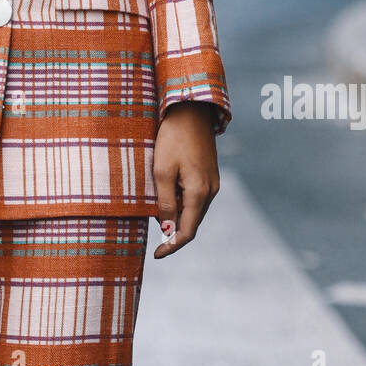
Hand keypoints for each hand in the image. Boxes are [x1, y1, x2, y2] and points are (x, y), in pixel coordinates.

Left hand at [152, 101, 219, 258]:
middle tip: (154, 241)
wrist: (190, 110)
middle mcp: (211, 191)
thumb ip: (165, 203)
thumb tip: (168, 232)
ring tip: (156, 216)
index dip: (172, 246)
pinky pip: (196, 198)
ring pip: (194, 211)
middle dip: (174, 234)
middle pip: (192, 224)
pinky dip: (182, 204)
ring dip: (177, 218)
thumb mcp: (162, 171)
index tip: (157, 255)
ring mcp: (212, 183)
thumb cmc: (173, 138)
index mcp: (199, 193)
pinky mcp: (209, 174)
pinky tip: (166, 198)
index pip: (187, 232)